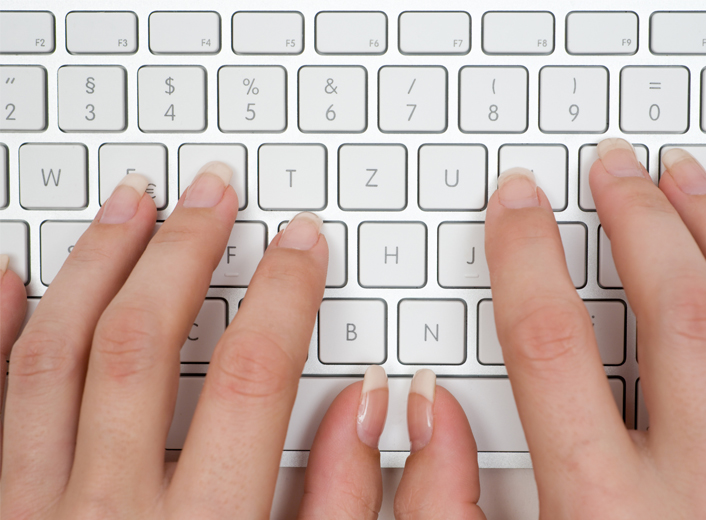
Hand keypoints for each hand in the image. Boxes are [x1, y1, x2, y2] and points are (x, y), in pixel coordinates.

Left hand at [0, 163, 390, 518]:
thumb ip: (338, 500)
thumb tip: (364, 406)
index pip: (252, 380)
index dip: (284, 296)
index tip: (301, 247)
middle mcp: (106, 515)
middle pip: (141, 346)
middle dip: (184, 250)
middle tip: (210, 193)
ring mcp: (28, 511)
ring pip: (53, 357)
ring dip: (97, 264)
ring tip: (131, 203)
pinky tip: (12, 273)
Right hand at [480, 139, 705, 516]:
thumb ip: (443, 500)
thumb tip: (430, 406)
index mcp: (602, 511)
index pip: (551, 343)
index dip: (526, 255)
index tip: (519, 205)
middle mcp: (701, 495)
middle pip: (676, 311)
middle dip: (639, 217)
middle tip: (614, 168)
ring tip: (688, 180)